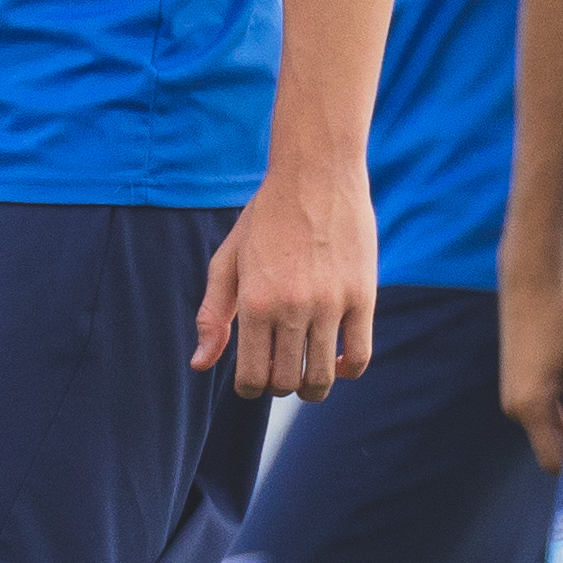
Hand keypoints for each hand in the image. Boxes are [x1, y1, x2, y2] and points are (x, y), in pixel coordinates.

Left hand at [196, 154, 373, 400]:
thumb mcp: (228, 261)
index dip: (249, 389)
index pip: (251, 377)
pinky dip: (346, 370)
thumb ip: (213, 315)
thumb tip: (200, 365)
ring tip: (307, 375)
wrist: (315, 174)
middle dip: (278, 387)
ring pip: (322, 376)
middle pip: (286, 382)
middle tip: (278, 372)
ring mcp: (330, 304)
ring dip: (312, 387)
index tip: (252, 381)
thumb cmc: (265, 218)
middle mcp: (291, 308)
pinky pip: (359, 356)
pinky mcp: (363, 296)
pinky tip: (335, 361)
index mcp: (253, 302)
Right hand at [498, 270, 562, 470]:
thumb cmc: (562, 323)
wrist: (530, 288)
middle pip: (550, 451)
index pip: (556, 461)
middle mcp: (515, 409)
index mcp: (531, 406)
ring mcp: (512, 399)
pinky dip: (562, 418)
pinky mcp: (516, 388)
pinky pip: (541, 417)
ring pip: (547, 433)